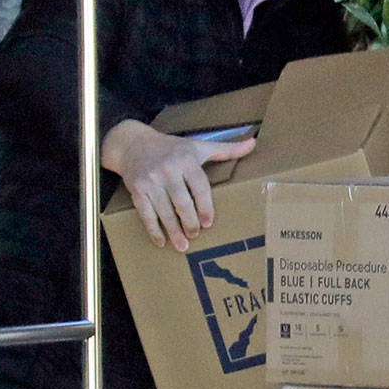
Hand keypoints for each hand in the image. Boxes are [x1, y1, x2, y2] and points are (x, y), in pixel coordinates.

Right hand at [101, 119, 255, 251]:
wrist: (134, 145)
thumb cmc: (172, 148)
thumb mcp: (199, 146)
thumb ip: (227, 149)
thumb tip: (254, 143)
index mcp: (186, 160)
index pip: (199, 187)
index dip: (205, 207)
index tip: (208, 223)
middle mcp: (167, 171)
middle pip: (182, 202)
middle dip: (189, 222)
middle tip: (196, 235)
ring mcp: (150, 181)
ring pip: (164, 211)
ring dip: (173, 231)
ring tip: (183, 245)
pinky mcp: (136, 190)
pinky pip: (146, 214)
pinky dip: (153, 230)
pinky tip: (161, 242)